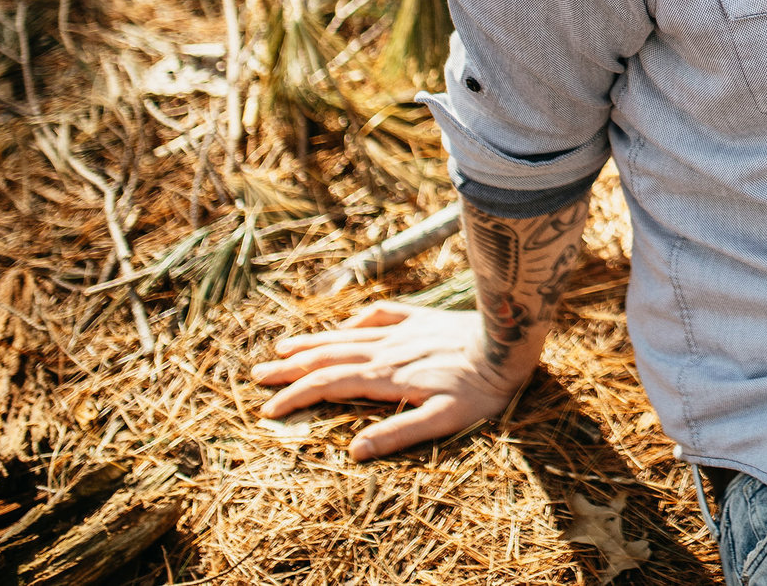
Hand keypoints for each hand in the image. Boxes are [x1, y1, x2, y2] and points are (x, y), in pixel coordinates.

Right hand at [251, 301, 522, 460]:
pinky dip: (354, 322)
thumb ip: (398, 433)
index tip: (268, 409)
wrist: (511, 340)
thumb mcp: (444, 419)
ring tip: (281, 348)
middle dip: (290, 369)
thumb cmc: (482, 388)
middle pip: (327, 357)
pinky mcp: (422, 317)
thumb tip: (354, 451)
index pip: (328, 384)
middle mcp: (387, 350)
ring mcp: (403, 330)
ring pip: (345, 336)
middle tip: (256, 375)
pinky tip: (344, 328)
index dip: (295, 396)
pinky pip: (379, 315)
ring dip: (311, 344)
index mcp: (386, 376)